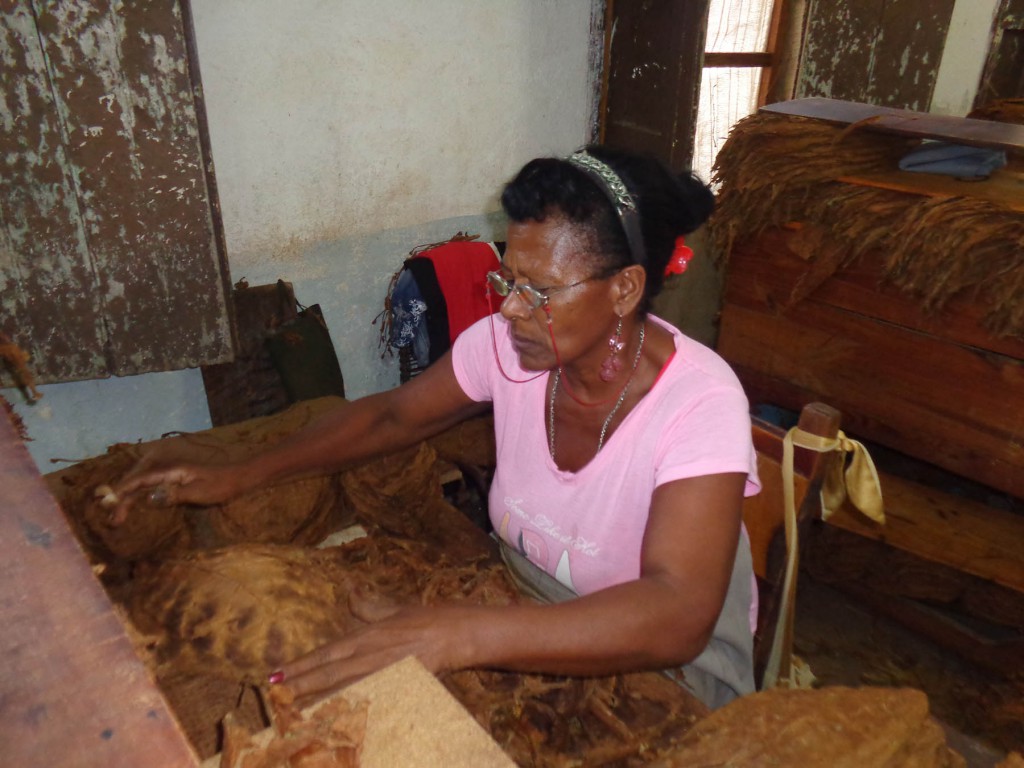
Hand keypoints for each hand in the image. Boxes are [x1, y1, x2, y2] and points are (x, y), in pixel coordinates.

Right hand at [109, 457, 245, 524]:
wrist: (240, 478)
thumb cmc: (222, 485)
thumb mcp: (199, 493)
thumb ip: (173, 495)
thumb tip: (146, 498)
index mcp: (171, 470)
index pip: (139, 480)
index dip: (122, 492)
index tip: (109, 505)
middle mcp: (168, 469)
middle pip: (137, 481)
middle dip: (122, 497)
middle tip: (113, 519)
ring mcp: (172, 474)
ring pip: (143, 483)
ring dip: (129, 496)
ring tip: (118, 513)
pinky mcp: (176, 480)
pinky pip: (152, 485)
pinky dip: (140, 494)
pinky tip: (136, 503)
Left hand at [272, 591, 467, 704]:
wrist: (457, 632)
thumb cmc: (426, 620)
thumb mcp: (394, 609)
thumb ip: (368, 606)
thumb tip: (350, 590)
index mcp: (367, 634)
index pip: (326, 652)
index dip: (300, 664)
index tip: (275, 675)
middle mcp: (372, 652)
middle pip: (330, 672)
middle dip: (301, 684)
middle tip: (274, 695)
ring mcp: (385, 669)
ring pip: (346, 688)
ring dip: (319, 699)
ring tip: (293, 710)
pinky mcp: (400, 683)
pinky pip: (371, 698)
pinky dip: (352, 708)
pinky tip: (336, 718)